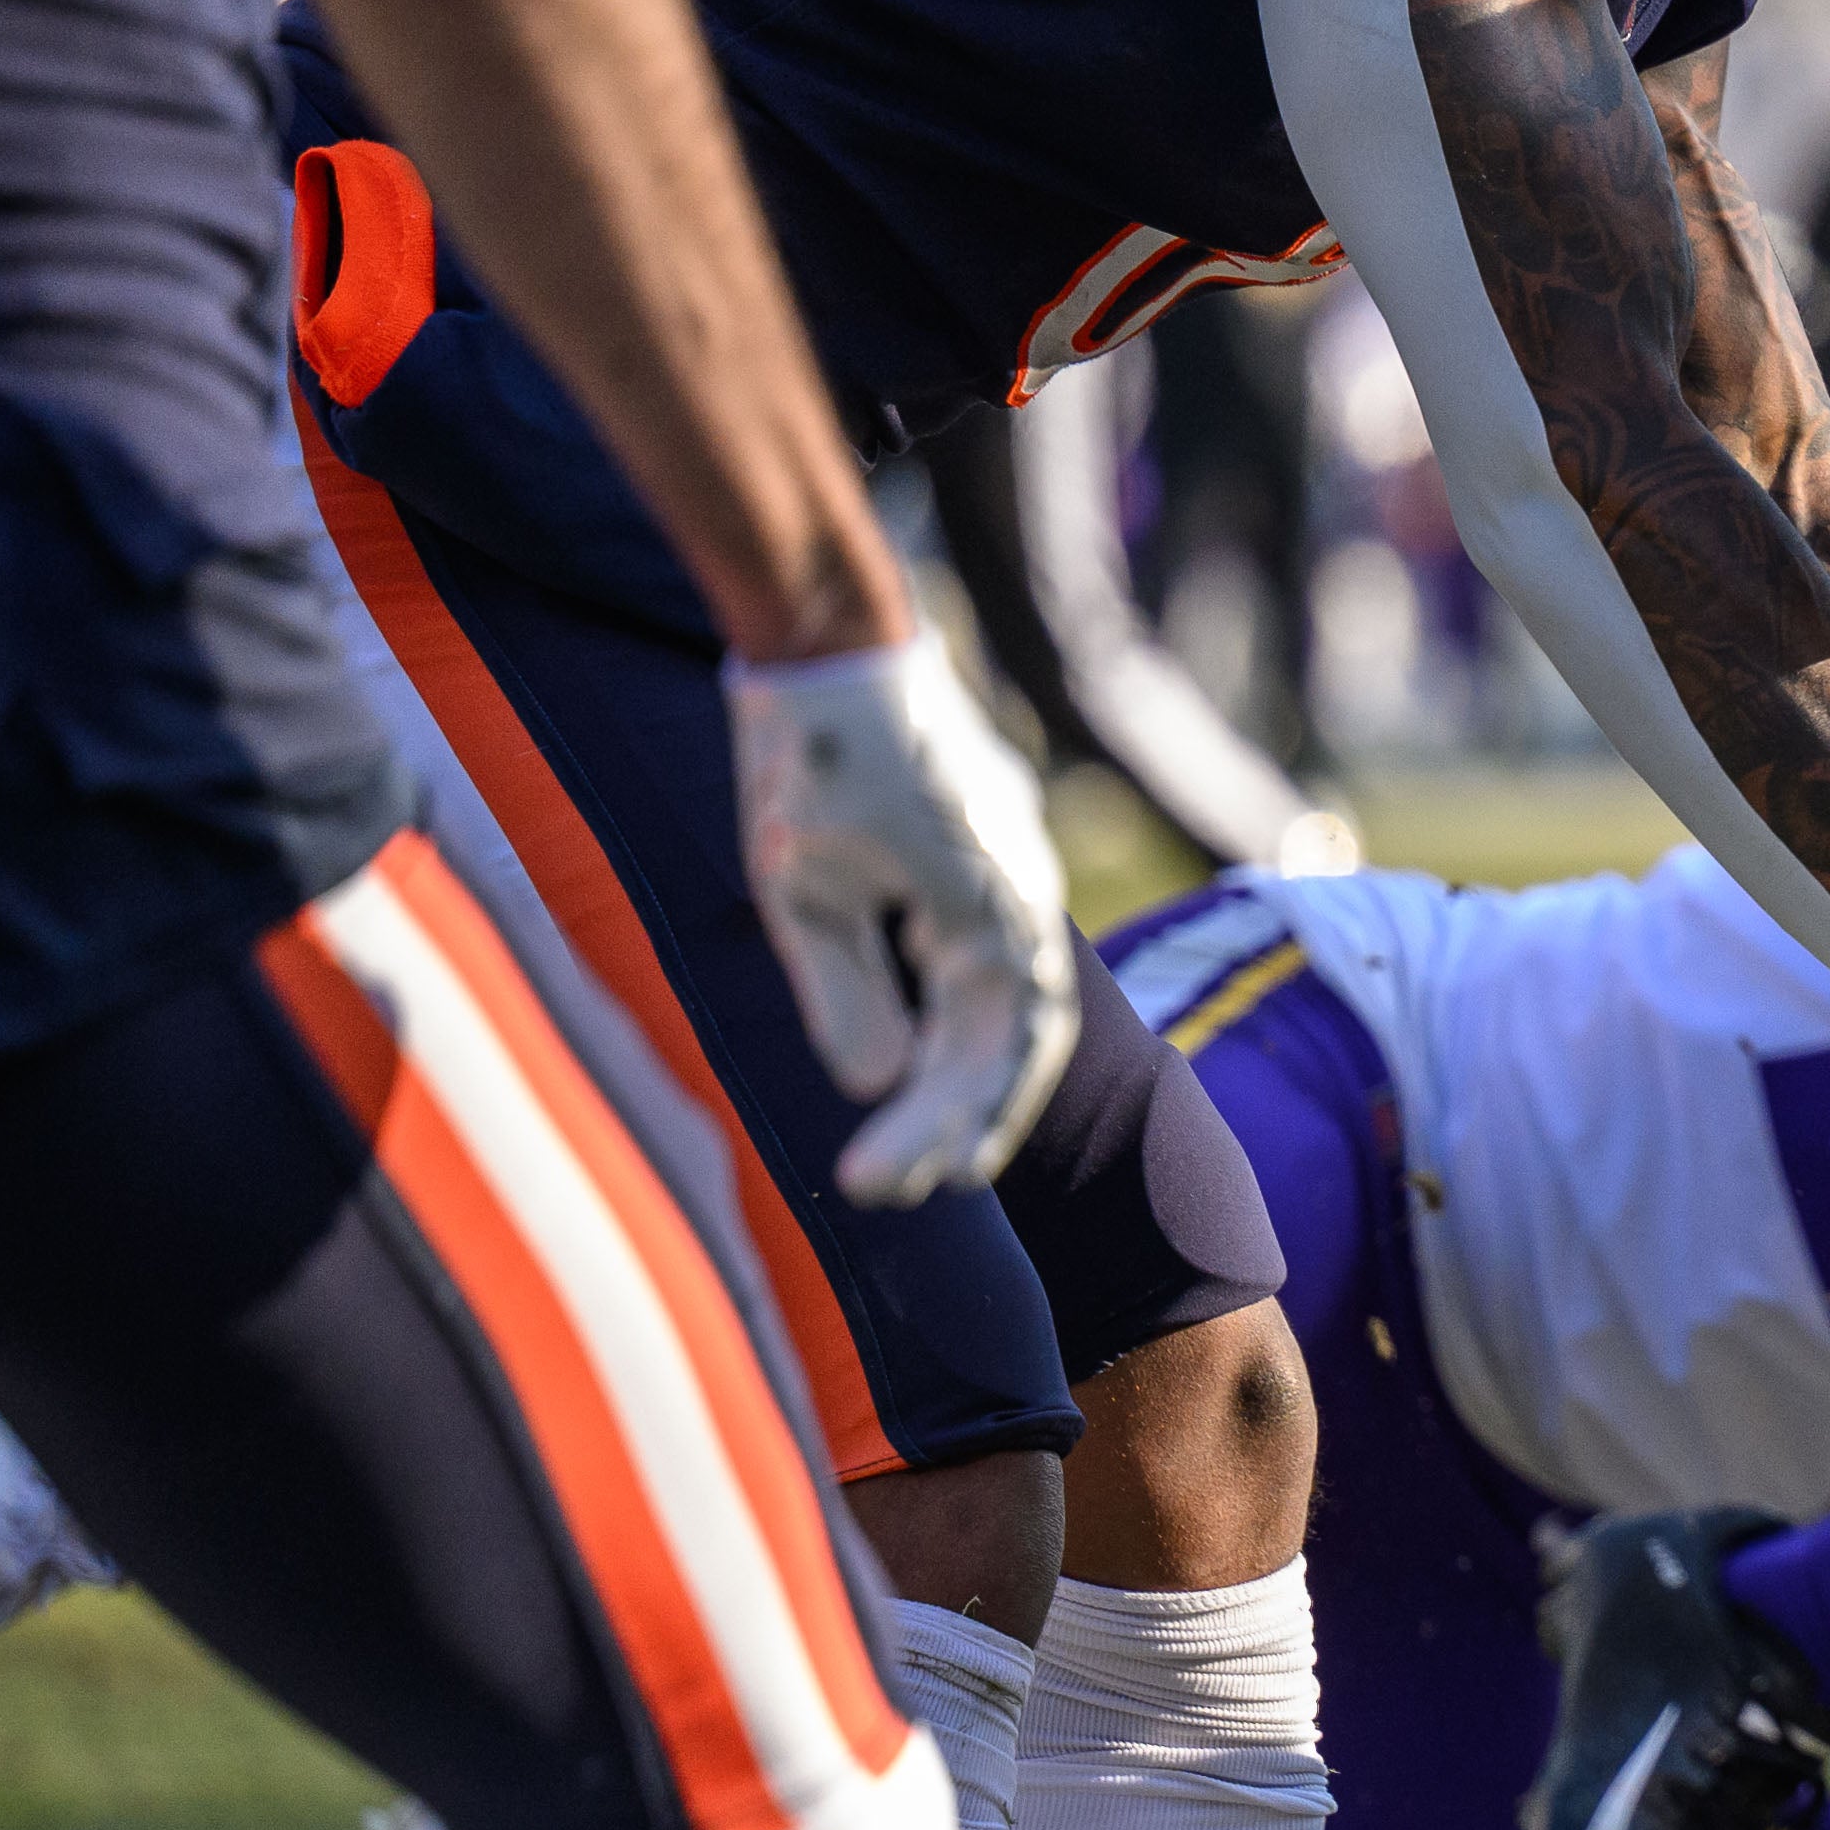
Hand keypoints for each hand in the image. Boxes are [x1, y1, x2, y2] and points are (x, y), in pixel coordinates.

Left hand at [723, 634, 1077, 1204]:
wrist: (834, 641)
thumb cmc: (815, 759)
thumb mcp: (803, 888)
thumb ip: (844, 995)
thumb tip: (882, 1087)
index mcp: (998, 915)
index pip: (991, 1056)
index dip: (940, 1131)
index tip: (876, 1188)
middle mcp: (1026, 903)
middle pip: (1012, 1043)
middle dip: (955, 1123)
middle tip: (892, 1189)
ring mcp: (1013, 875)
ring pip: (1010, 1004)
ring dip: (967, 1080)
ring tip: (926, 1149)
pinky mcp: (985, 855)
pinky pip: (993, 960)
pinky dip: (964, 1020)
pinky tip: (926, 1053)